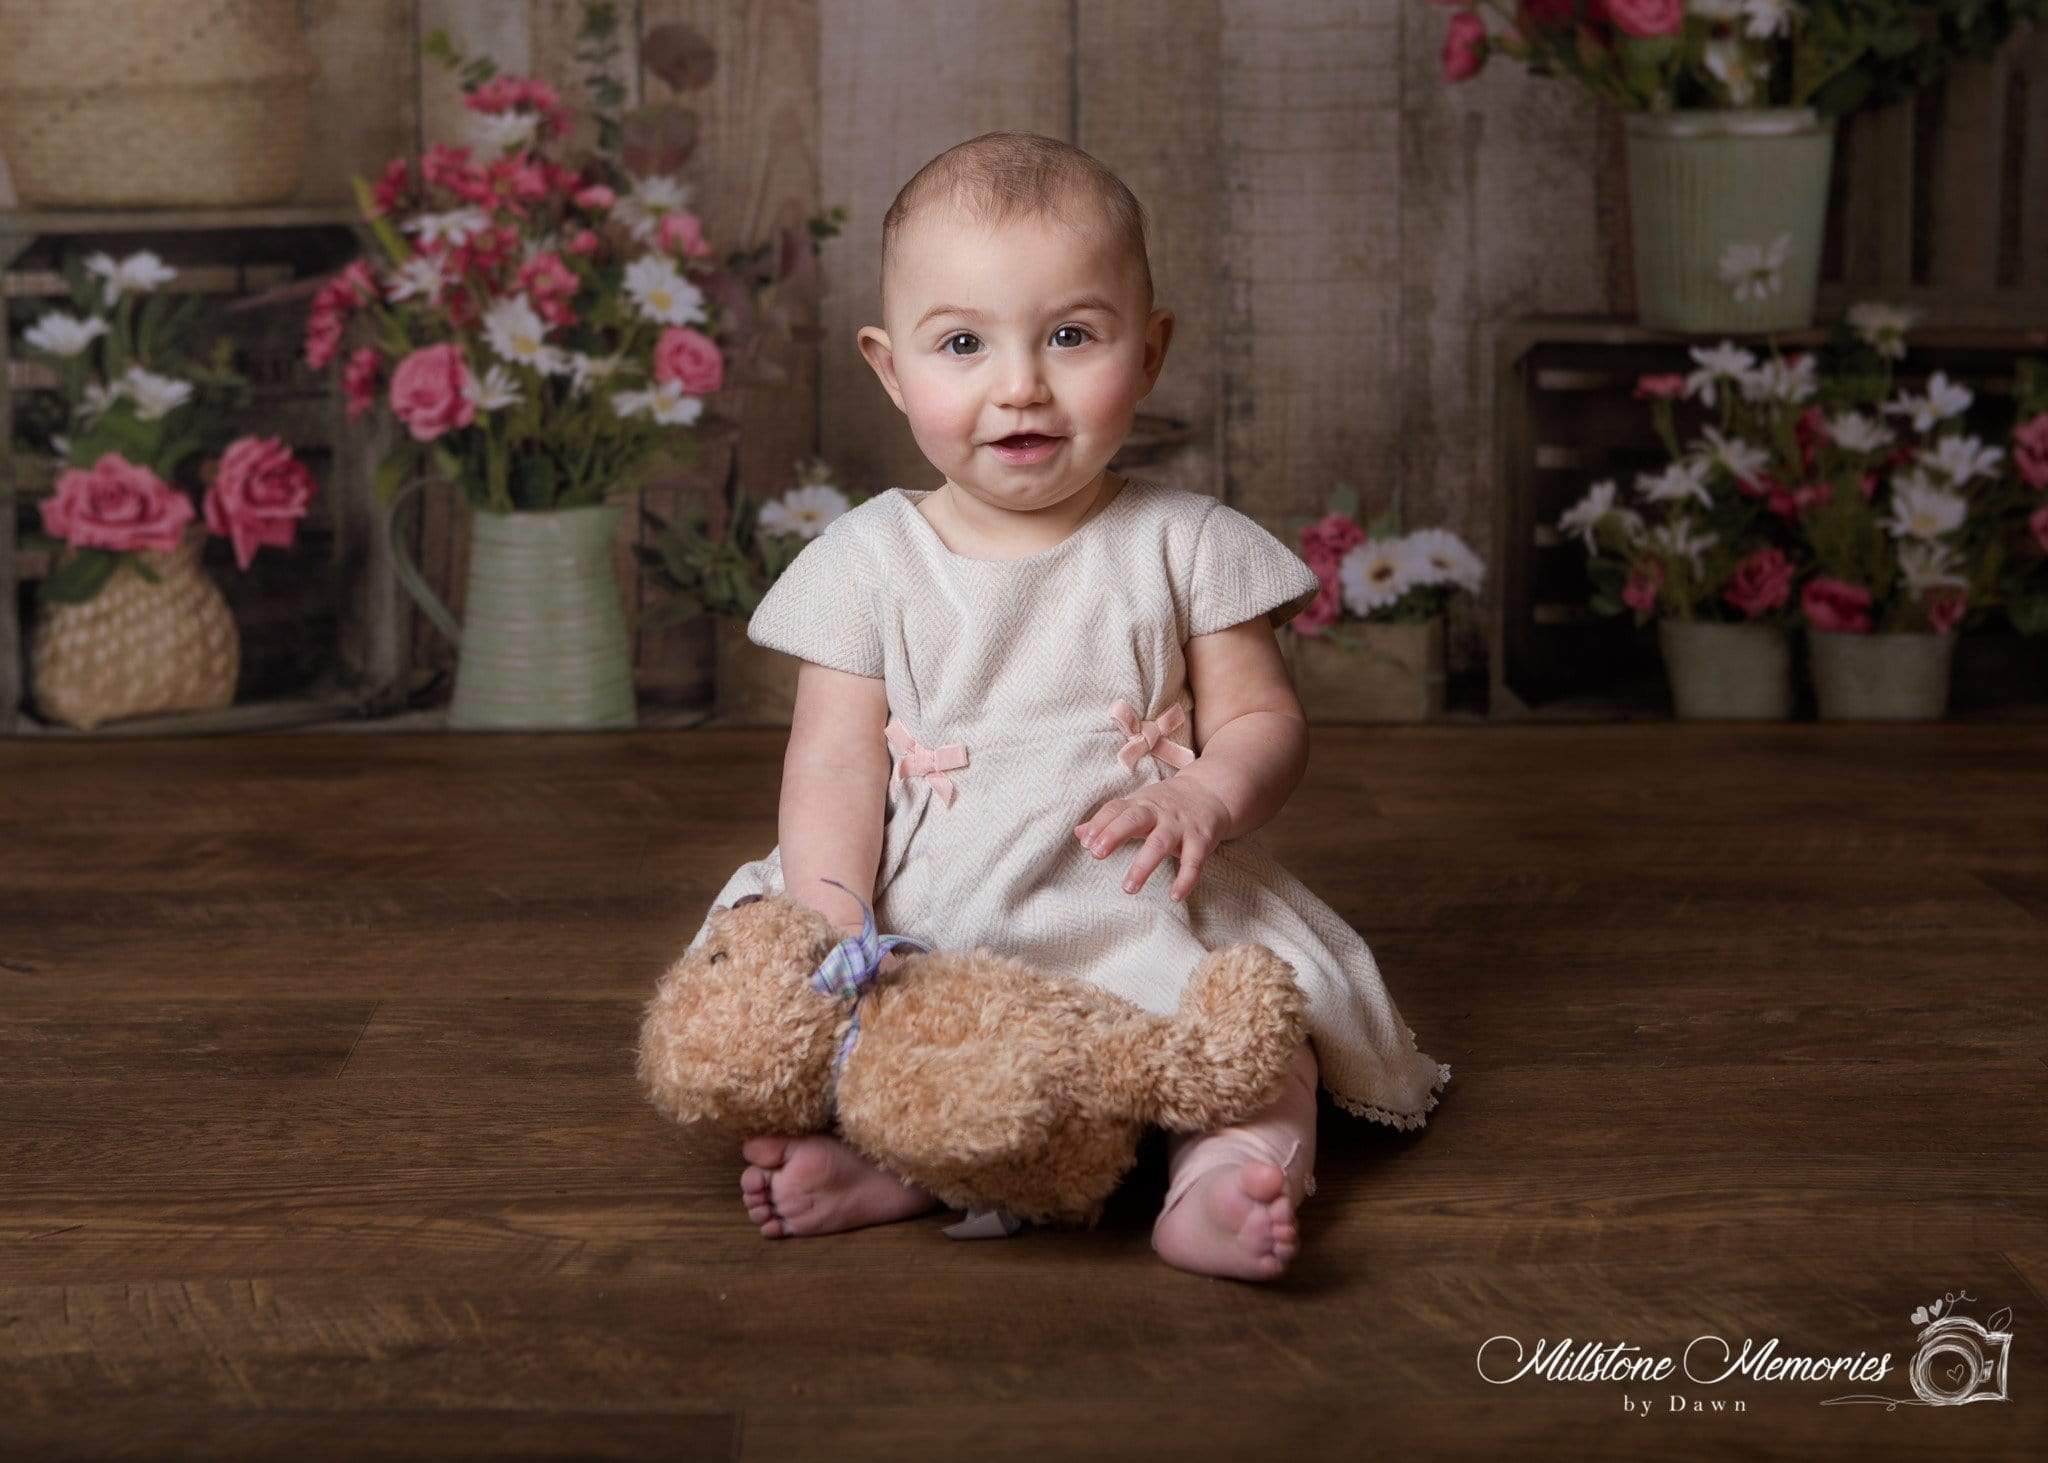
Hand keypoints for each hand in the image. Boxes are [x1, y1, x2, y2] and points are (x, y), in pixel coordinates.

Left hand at [1073, 778, 1231, 901]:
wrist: (1211, 792)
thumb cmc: (1166, 805)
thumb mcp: (1138, 806)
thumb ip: (1110, 821)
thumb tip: (1079, 833)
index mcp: (1141, 804)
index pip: (1116, 809)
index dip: (1100, 823)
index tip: (1086, 842)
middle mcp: (1159, 813)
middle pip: (1135, 820)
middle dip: (1115, 834)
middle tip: (1097, 854)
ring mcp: (1180, 826)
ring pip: (1160, 843)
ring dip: (1144, 865)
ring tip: (1128, 888)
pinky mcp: (1201, 840)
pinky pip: (1194, 861)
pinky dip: (1186, 879)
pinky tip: (1175, 896)